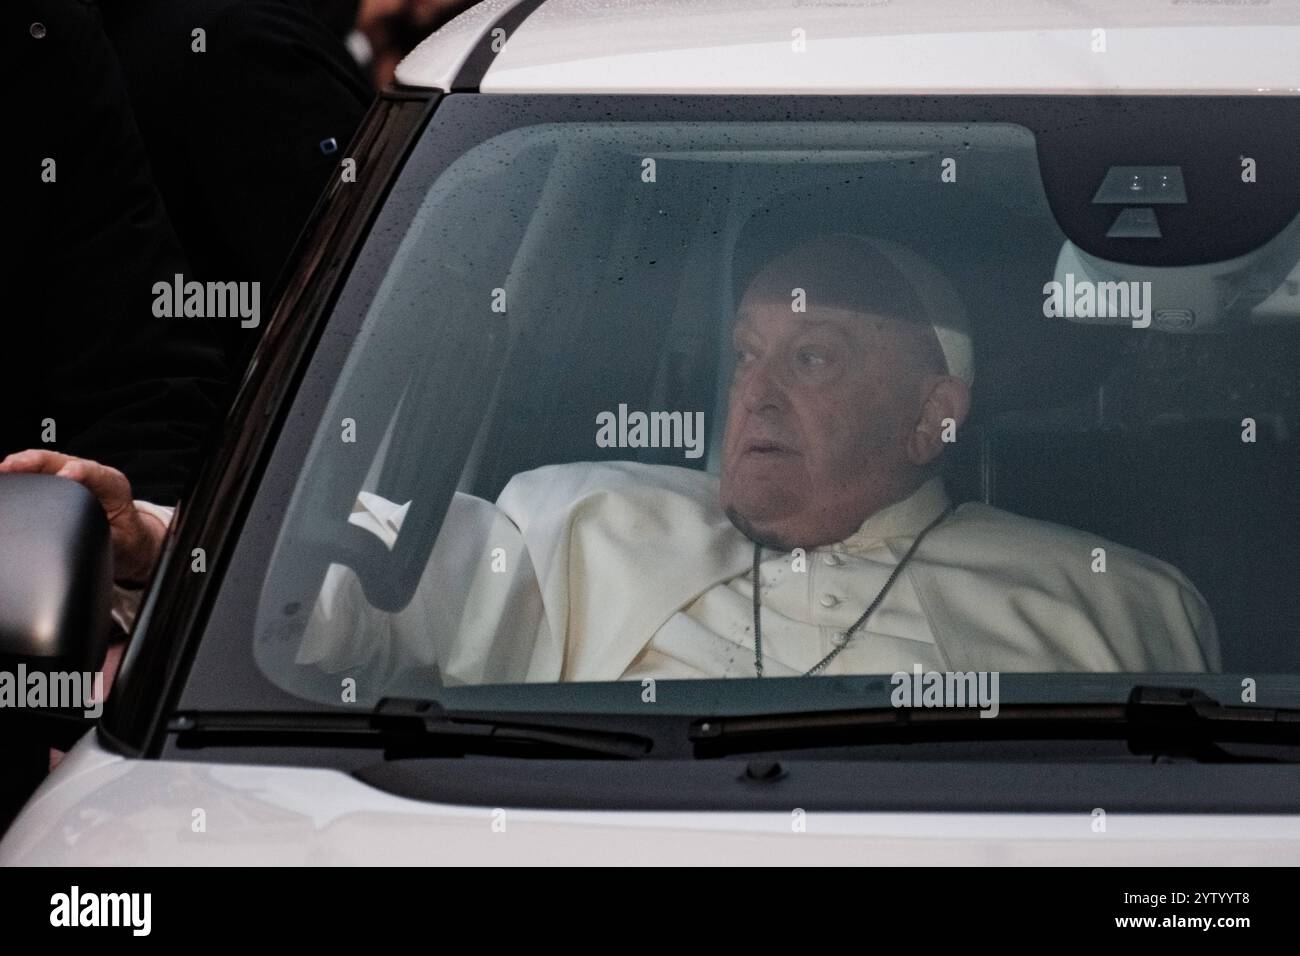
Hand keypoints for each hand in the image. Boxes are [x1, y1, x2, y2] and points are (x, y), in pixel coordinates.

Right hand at [0, 450, 166, 585]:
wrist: (126, 537)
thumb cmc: (125, 538)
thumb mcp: (123, 541)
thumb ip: (109, 537)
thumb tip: (93, 539)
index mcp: (113, 485)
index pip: (93, 472)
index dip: (78, 472)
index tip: (64, 475)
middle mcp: (92, 475)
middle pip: (61, 460)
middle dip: (35, 461)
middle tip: (11, 466)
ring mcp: (74, 475)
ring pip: (45, 463)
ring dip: (22, 464)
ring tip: (3, 470)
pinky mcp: (59, 481)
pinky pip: (39, 472)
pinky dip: (21, 473)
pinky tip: (6, 477)